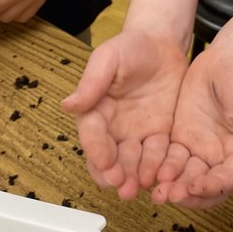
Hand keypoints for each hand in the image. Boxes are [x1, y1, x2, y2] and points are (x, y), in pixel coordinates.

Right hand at [62, 29, 188, 198]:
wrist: (162, 46)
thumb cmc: (131, 48)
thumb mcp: (109, 57)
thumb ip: (92, 81)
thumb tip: (69, 104)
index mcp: (95, 110)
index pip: (92, 135)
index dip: (97, 151)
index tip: (105, 163)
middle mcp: (113, 128)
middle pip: (108, 159)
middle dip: (114, 174)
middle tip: (121, 185)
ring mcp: (135, 135)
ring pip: (132, 163)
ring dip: (135, 177)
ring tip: (141, 185)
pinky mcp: (158, 136)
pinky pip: (158, 157)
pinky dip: (159, 168)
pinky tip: (164, 175)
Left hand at [150, 41, 232, 208]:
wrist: (226, 58)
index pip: (228, 180)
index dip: (212, 187)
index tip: (194, 187)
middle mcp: (221, 159)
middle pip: (204, 186)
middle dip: (187, 194)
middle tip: (167, 195)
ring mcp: (200, 151)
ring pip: (184, 177)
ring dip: (171, 185)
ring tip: (155, 190)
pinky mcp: (182, 141)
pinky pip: (170, 160)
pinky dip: (161, 168)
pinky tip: (148, 170)